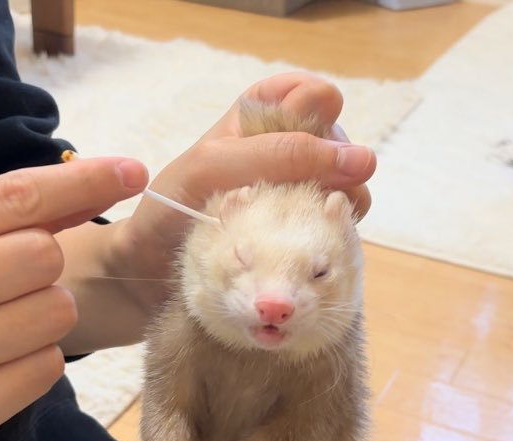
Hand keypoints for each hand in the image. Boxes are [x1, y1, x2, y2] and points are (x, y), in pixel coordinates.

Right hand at [0, 157, 148, 440]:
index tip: (132, 171)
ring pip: (55, 314)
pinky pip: (48, 368)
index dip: (82, 182)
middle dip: (47, 264)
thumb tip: (109, 178)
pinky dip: (37, 358)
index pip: (15, 198)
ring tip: (1, 321)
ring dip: (47, 312)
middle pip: (43, 257)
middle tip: (12, 280)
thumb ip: (13, 210)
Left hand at [110, 72, 376, 304]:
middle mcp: (285, 150)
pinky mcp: (302, 232)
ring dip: (335, 205)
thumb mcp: (214, 168)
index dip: (316, 116)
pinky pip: (339, 224)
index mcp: (260, 118)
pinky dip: (331, 233)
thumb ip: (281, 154)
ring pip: (349, 186)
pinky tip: (305, 244)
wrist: (150, 271)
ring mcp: (298, 192)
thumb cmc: (171, 210)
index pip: (316, 96)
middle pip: (341, 143)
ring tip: (296, 224)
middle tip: (294, 193)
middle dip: (330, 166)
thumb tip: (362, 161)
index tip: (297, 142)